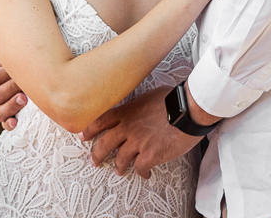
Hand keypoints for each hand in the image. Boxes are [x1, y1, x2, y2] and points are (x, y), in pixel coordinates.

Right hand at [0, 52, 27, 129]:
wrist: (18, 81)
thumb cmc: (10, 67)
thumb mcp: (4, 58)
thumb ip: (0, 51)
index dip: (4, 74)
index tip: (17, 68)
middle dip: (11, 88)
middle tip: (24, 82)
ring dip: (12, 105)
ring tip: (24, 98)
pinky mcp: (6, 120)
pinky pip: (5, 125)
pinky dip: (9, 125)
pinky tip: (16, 122)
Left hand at [81, 88, 200, 177]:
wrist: (187, 109)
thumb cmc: (173, 98)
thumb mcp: (148, 95)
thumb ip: (138, 104)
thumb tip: (140, 106)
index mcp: (126, 111)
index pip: (101, 121)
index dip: (90, 129)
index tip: (82, 136)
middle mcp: (127, 127)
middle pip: (104, 143)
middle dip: (97, 154)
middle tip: (94, 162)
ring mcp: (138, 141)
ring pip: (120, 159)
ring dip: (119, 167)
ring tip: (119, 171)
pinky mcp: (151, 154)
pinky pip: (140, 168)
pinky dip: (142, 173)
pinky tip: (145, 174)